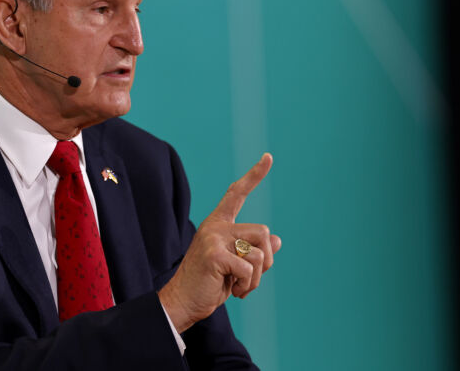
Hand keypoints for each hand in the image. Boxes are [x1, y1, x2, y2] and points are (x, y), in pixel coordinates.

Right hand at [158, 153, 282, 332]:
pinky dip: (248, 285)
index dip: (254, 175)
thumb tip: (277, 240)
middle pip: (262, 232)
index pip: (238, 193)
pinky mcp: (214, 255)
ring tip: (239, 286)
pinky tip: (234, 292)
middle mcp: (215, 226)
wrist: (183, 303)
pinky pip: (249, 268)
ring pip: (259, 252)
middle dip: (266, 260)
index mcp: (219, 224)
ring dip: (257, 278)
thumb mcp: (235, 265)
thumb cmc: (209, 284)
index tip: (269, 157)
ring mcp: (213, 238)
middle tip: (250, 278)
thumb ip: (253, 250)